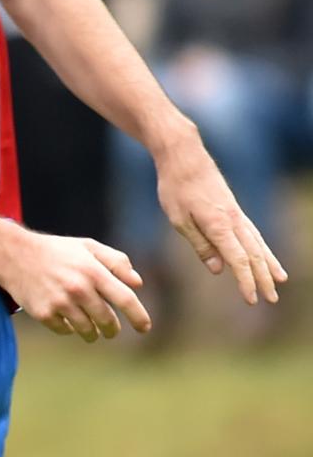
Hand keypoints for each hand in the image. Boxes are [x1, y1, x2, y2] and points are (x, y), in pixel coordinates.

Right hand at [0, 231, 151, 340]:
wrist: (13, 255)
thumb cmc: (55, 250)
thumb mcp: (87, 247)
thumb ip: (116, 262)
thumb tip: (137, 284)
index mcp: (93, 271)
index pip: (124, 299)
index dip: (138, 316)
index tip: (144, 328)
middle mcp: (78, 288)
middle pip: (107, 320)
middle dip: (112, 329)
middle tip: (112, 332)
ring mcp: (60, 302)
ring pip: (87, 330)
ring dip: (92, 333)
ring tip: (92, 331)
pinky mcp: (43, 313)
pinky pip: (64, 330)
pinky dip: (69, 329)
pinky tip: (66, 321)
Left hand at [156, 136, 286, 305]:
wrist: (185, 156)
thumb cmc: (176, 187)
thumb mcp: (178, 219)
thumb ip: (200, 244)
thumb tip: (219, 269)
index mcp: (218, 225)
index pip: (237, 260)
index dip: (246, 282)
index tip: (252, 299)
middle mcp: (233, 220)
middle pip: (253, 255)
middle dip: (263, 278)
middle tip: (271, 299)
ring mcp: (236, 214)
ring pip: (258, 243)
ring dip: (269, 264)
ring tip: (280, 281)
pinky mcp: (234, 210)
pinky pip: (253, 233)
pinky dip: (262, 248)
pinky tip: (265, 256)